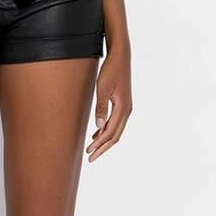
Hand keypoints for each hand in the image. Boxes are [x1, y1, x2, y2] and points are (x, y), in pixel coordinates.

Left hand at [86, 46, 132, 161]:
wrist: (120, 57)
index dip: (100, 145)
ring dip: (104, 140)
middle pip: (115, 135)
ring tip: (91, 148)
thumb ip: (101, 107)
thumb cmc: (110, 70)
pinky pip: (115, 122)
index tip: (89, 153)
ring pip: (116, 130)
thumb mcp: (102, 88)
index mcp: (122, 108)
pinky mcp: (122, 104)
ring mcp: (126, 108)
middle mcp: (126, 110)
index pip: (110, 133)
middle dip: (102, 148)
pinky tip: (97, 133)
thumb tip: (99, 126)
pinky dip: (106, 130)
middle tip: (90, 157)